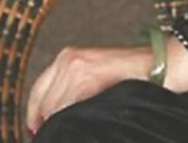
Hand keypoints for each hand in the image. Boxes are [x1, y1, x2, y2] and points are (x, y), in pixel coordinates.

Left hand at [26, 44, 151, 134]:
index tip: (35, 126)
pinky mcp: (86, 83)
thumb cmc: (126, 71)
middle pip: (43, 101)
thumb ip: (71, 83)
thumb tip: (50, 114)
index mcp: (68, 55)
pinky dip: (71, 120)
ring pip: (54, 109)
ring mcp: (76, 70)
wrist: (153, 65)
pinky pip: (68, 110)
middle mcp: (68, 60)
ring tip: (76, 125)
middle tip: (51, 132)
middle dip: (46, 120)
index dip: (34, 112)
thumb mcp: (92, 69)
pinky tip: (82, 121)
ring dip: (61, 121)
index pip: (38, 89)